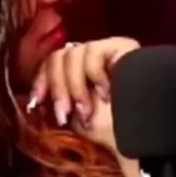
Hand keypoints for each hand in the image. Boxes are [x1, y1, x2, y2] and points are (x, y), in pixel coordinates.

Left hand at [27, 37, 139, 154]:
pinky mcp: (119, 44)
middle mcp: (88, 58)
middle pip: (56, 57)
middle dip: (56, 88)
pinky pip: (91, 51)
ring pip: (70, 54)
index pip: (49, 64)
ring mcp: (104, 50)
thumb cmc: (114, 130)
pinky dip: (92, 75)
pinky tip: (105, 93)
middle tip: (64, 114)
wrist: (144, 132)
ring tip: (85, 110)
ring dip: (73, 87)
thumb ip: (57, 102)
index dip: (40, 81)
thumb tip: (31, 100)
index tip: (36, 103)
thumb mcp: (75, 118)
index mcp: (76, 73)